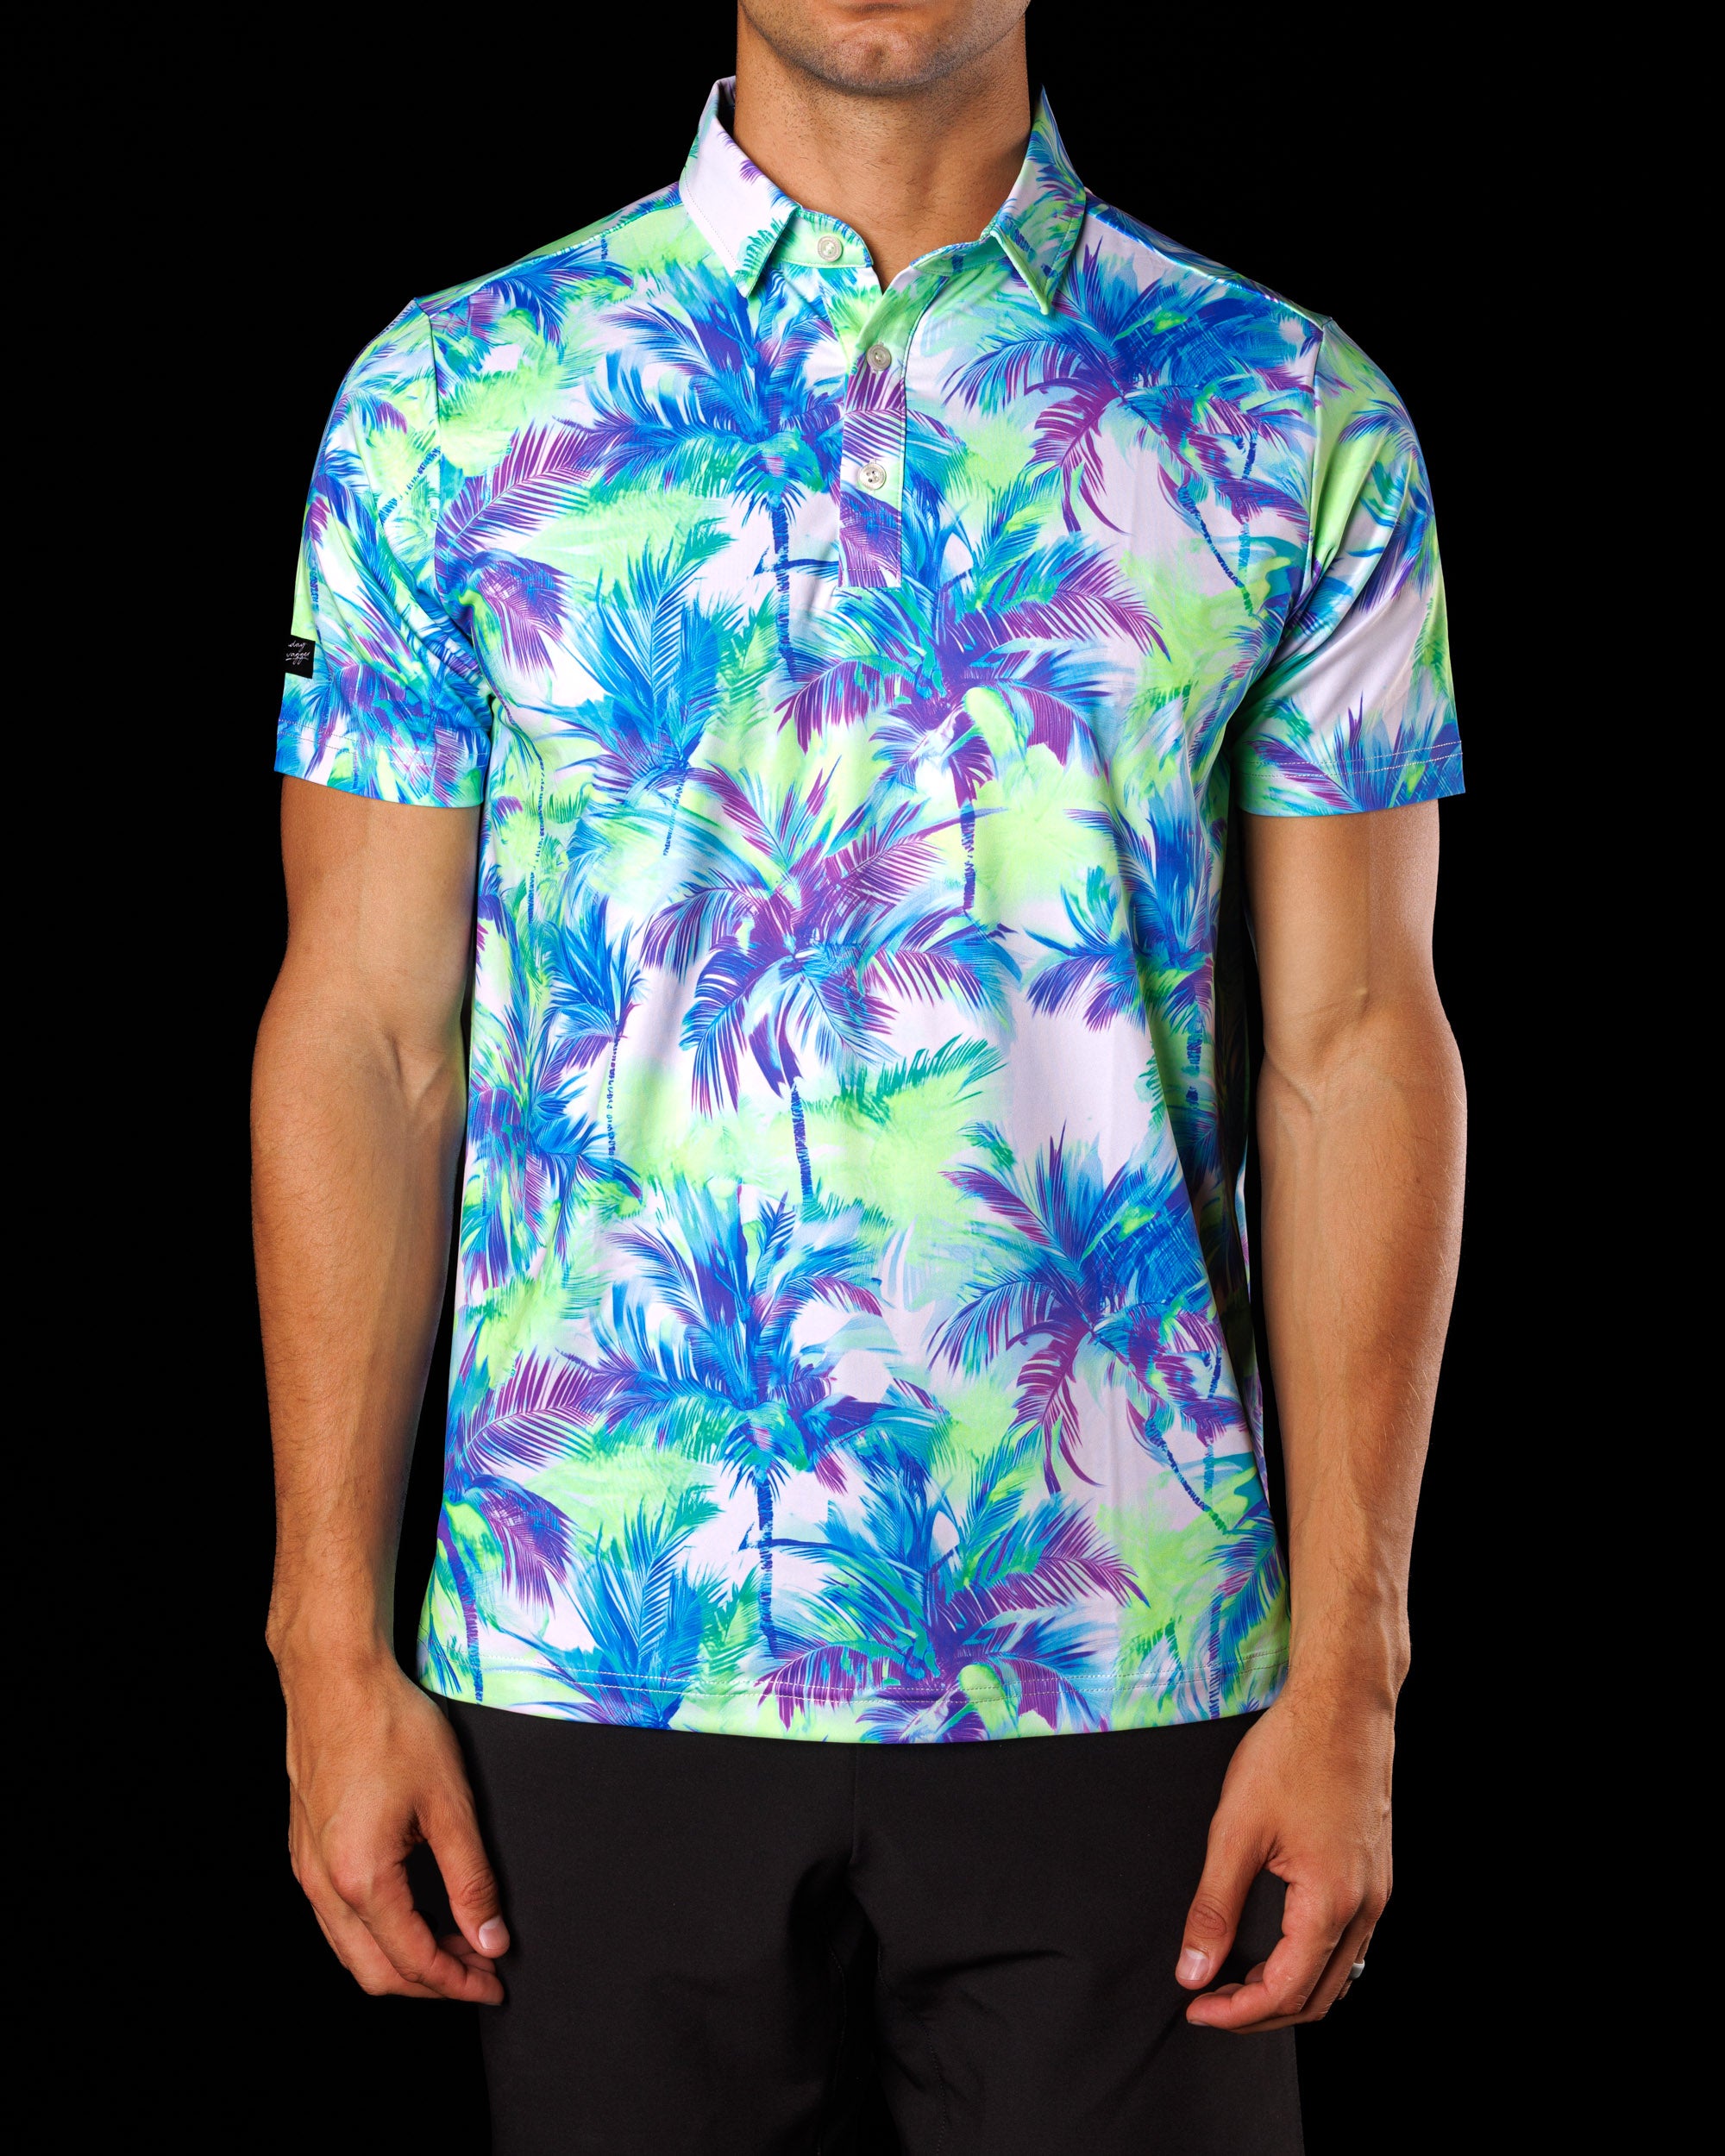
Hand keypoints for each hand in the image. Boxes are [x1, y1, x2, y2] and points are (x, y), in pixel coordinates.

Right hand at [280, 1652, 508, 2002]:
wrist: (335, 1676)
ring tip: (454, 1943)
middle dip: (430, 1984)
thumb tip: (490, 1939)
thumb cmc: (390, 1725)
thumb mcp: (449, 1802)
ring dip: (402, 1960)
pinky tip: (412, 1912)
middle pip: (375, 1972)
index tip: (494, 1983)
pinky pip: (335, 1919)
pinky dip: (376, 1933)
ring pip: (350, 1950)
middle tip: (478, 1972)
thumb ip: (470, 1879)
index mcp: (361, 1878)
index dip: (459, 1981)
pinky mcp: (304, 1849)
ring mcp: (307, 1869)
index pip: (414, 1961)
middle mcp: (323, 1884)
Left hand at [1175, 1683, 1392, 2031]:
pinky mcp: (1376, 1872)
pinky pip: (1350, 1942)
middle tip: (1211, 2002)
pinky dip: (1312, 1960)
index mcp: (1332, 1902)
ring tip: (1238, 1980)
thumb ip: (1215, 1907)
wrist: (1343, 1702)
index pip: (1285, 1992)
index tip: (1195, 2007)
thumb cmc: (1291, 1753)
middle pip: (1317, 1997)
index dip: (1236, 2012)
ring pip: (1338, 1973)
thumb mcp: (1237, 1830)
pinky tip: (1278, 1944)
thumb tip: (1194, 1971)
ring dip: (1289, 1990)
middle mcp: (1366, 1906)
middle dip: (1261, 2012)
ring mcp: (1377, 1891)